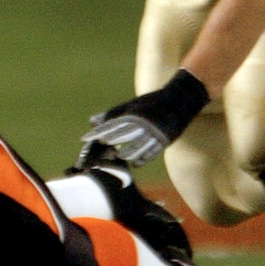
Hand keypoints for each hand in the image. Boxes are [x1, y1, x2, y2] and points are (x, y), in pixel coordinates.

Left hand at [78, 69, 209, 167]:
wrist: (179, 101)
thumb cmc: (149, 104)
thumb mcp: (129, 106)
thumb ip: (111, 115)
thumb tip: (91, 120)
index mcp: (132, 114)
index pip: (111, 124)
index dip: (98, 132)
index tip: (85, 138)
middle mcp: (142, 122)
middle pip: (124, 132)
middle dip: (112, 139)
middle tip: (101, 145)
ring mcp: (154, 131)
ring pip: (140, 143)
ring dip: (129, 151)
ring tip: (118, 156)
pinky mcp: (165, 138)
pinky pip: (154, 150)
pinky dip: (144, 158)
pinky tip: (135, 164)